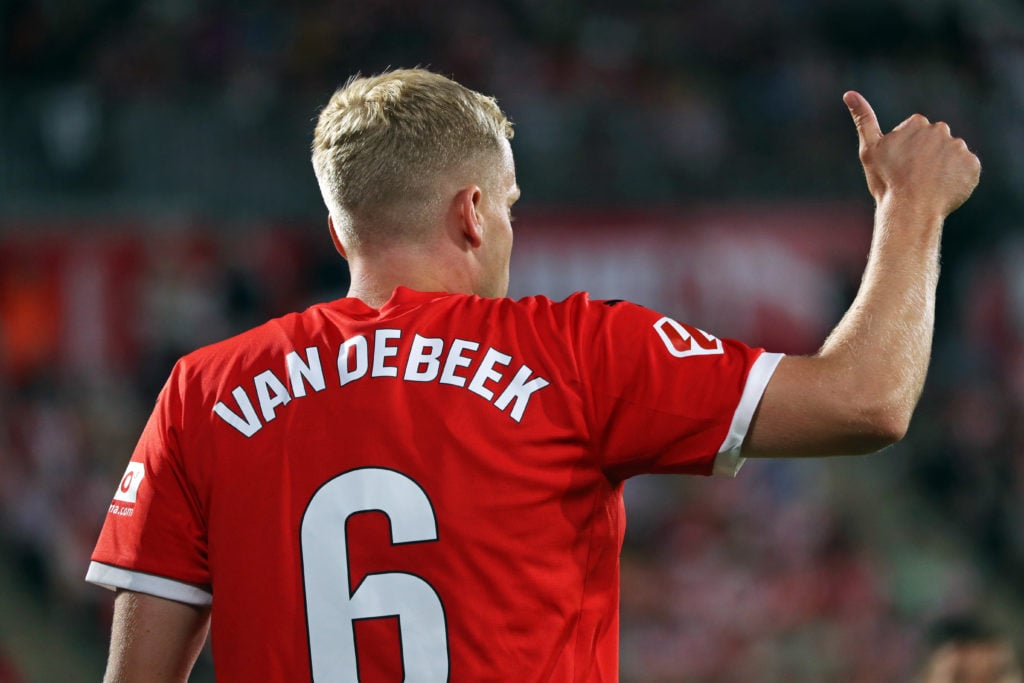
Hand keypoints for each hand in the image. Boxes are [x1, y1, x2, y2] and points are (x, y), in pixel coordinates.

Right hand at [844, 91, 980, 217]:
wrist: (909, 209)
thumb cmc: (886, 181)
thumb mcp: (869, 150)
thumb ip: (863, 120)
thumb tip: (849, 93)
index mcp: (917, 122)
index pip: (916, 132)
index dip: (906, 150)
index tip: (899, 164)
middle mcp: (941, 130)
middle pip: (935, 142)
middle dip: (926, 156)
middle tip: (913, 177)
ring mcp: (958, 147)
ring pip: (950, 156)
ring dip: (942, 168)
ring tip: (927, 186)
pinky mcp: (972, 166)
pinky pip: (965, 170)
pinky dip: (956, 179)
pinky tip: (942, 190)